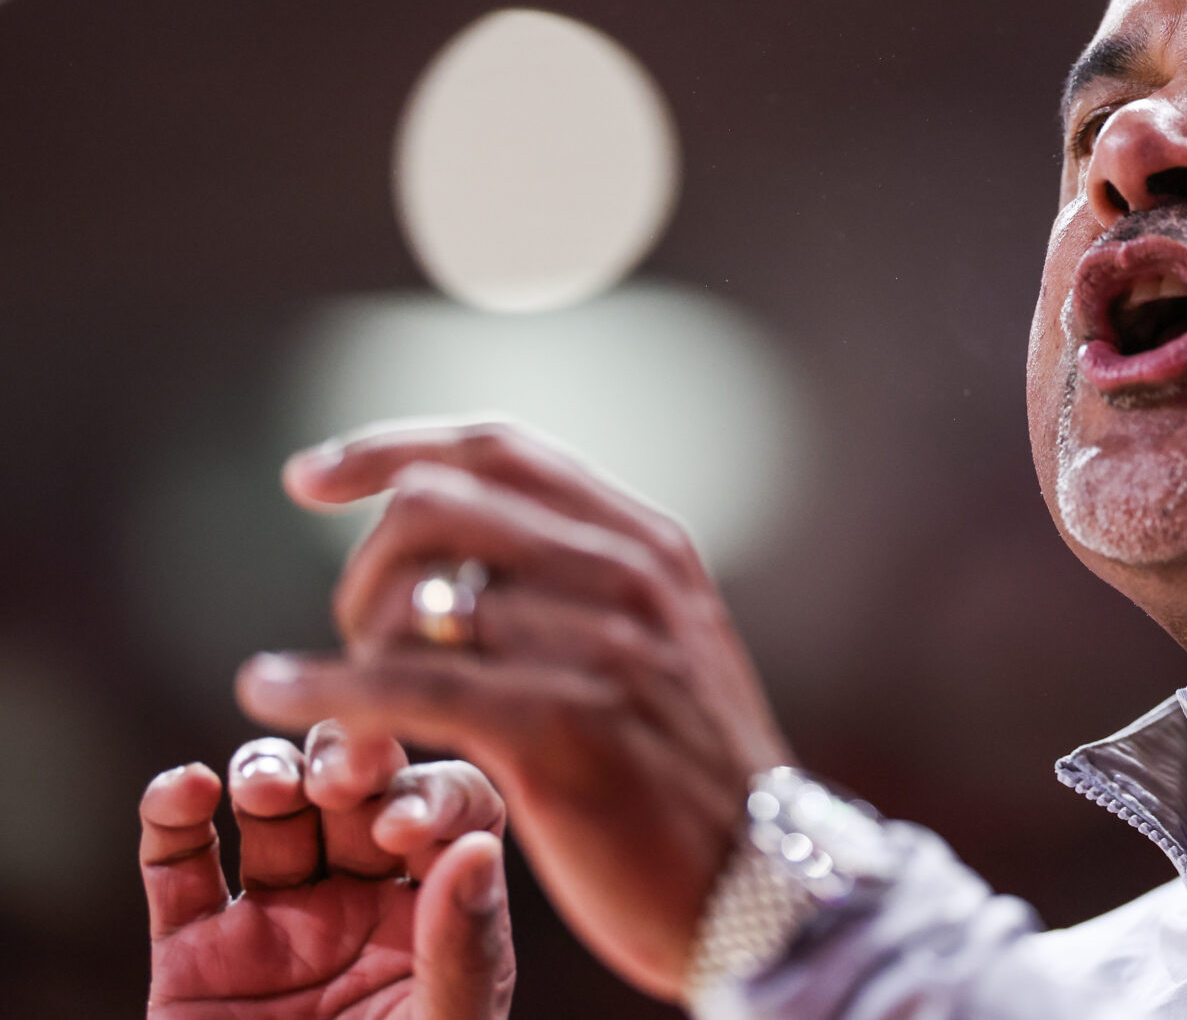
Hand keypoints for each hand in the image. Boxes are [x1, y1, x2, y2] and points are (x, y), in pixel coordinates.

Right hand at [143, 724, 512, 1017]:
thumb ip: (463, 950)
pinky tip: (187, 792)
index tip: (408, 821)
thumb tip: (477, 849)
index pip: (455, 813)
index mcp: (440, 914)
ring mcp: (276, 918)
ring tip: (269, 789)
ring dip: (269, 773)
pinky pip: (178, 861)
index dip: (435, 796)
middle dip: (351, 764)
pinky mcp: (192, 948)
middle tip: (339, 776)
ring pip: (272, 807)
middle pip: (362, 789)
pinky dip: (174, 812)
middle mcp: (363, 900)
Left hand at [235, 420, 792, 1000]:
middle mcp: (625, 575)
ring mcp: (596, 647)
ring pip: (412, 602)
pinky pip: (404, 687)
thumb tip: (469, 551)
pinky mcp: (558, 729)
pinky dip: (321, 690)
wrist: (762, 888)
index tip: (309, 477)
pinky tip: (273, 695)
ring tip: (344, 706)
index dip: (390, 449)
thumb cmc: (690, 777)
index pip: (498, 450)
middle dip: (364, 567)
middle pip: (434, 506)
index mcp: (647, 543)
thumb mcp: (663, 644)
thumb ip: (584, 582)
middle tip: (354, 638)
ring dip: (350, 652)